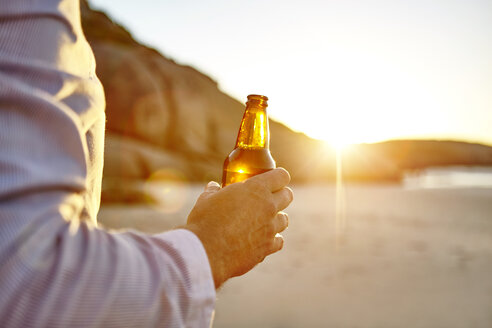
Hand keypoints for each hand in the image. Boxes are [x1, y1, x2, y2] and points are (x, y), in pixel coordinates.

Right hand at [185, 168, 292, 288]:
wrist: (206, 252)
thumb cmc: (204, 221)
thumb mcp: (206, 199)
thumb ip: (213, 191)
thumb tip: (213, 186)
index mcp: (256, 189)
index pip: (281, 176)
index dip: (278, 176)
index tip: (272, 179)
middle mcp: (268, 207)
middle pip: (288, 195)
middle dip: (280, 195)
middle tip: (268, 198)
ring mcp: (270, 228)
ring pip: (285, 219)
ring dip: (276, 218)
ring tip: (263, 220)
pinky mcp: (267, 247)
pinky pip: (279, 241)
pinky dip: (272, 239)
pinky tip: (262, 239)